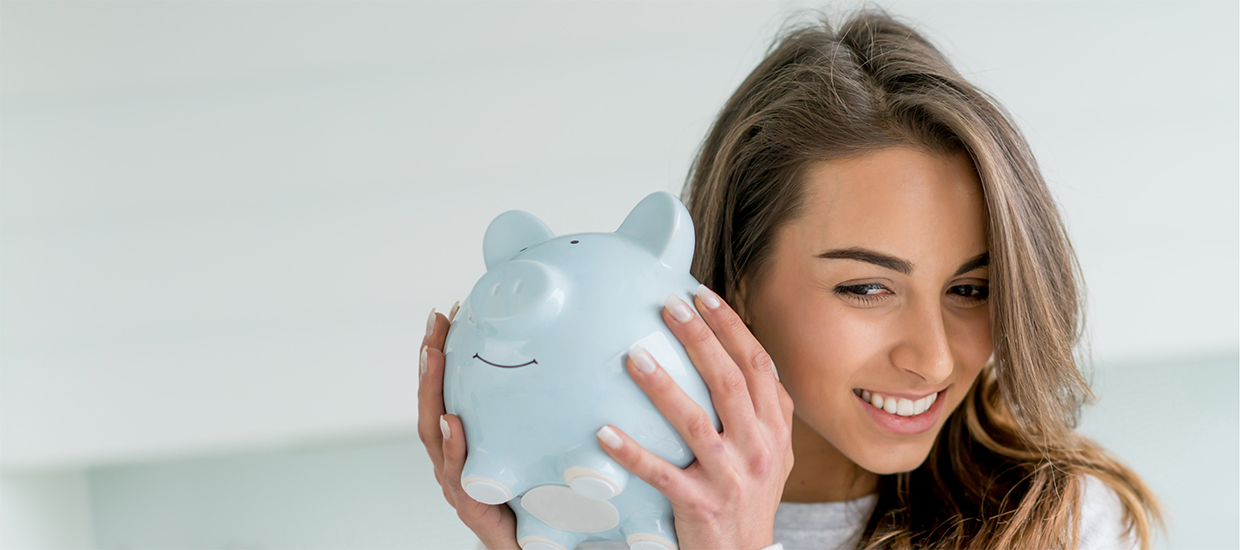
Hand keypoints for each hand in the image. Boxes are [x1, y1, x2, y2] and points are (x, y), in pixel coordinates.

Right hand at [418, 302, 519, 549]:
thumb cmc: (541, 500)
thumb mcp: (542, 448)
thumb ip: (543, 414)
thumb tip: (573, 354)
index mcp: (466, 443)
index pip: (447, 391)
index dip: (441, 355)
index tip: (445, 314)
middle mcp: (456, 460)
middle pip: (432, 405)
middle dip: (430, 364)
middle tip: (434, 326)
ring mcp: (459, 483)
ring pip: (434, 434)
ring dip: (433, 393)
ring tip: (434, 358)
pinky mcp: (473, 509)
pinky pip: (458, 475)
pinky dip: (453, 447)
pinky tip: (452, 423)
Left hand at [595, 285, 794, 549]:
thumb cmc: (751, 497)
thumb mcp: (772, 450)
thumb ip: (761, 407)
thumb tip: (733, 348)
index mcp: (775, 428)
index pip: (757, 365)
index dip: (731, 328)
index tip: (702, 296)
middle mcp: (758, 448)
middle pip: (728, 382)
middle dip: (699, 339)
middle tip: (669, 307)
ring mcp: (731, 477)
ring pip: (694, 423)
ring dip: (663, 387)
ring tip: (635, 357)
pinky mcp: (700, 504)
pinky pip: (661, 474)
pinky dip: (632, 453)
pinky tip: (605, 433)